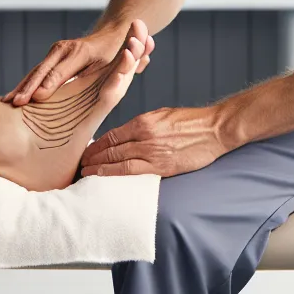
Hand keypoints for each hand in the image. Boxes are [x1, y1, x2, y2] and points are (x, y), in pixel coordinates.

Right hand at [2, 18, 153, 105]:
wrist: (113, 34)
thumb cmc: (118, 52)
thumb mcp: (121, 60)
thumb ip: (125, 63)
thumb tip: (138, 63)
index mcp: (80, 51)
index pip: (61, 71)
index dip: (49, 84)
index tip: (37, 98)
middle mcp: (65, 49)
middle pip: (43, 71)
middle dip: (29, 87)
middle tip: (16, 103)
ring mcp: (55, 52)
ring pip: (36, 71)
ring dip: (22, 87)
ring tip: (8, 103)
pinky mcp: (51, 57)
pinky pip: (35, 73)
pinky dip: (23, 85)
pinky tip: (10, 99)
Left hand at [79, 103, 230, 177]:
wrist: (214, 129)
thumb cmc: (191, 122)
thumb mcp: (162, 115)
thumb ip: (142, 125)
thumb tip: (126, 135)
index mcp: (143, 122)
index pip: (111, 135)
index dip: (96, 145)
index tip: (86, 152)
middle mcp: (144, 137)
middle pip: (110, 149)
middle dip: (92, 158)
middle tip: (79, 165)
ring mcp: (152, 153)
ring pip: (117, 162)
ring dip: (99, 168)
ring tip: (86, 173)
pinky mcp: (162, 167)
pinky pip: (133, 172)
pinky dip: (115, 175)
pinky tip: (106, 178)